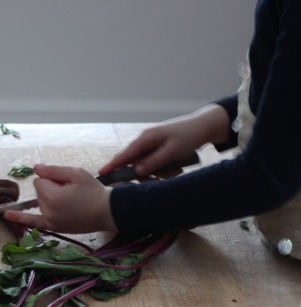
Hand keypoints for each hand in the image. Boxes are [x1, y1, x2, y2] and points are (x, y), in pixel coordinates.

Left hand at [4, 164, 116, 233]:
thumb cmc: (93, 191)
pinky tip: (6, 215)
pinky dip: (19, 218)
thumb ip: (53, 170)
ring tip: (71, 202)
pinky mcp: (53, 226)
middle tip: (72, 193)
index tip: (67, 184)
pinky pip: (32, 222)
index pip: (39, 179)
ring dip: (50, 199)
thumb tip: (34, 168)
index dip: (53, 179)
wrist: (106, 212)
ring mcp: (49, 220)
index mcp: (52, 196)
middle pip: (39, 191)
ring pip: (40, 202)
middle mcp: (47, 209)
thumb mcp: (76, 173)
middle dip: (52, 188)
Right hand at [99, 104, 229, 176]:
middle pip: (133, 163)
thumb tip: (137, 171)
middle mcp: (145, 141)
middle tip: (158, 179)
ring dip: (158, 172)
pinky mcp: (158, 150)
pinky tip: (175, 168)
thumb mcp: (172, 151)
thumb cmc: (188, 136)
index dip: (113, 165)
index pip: (125, 154)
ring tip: (175, 170)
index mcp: (146, 138)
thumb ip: (154, 161)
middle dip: (144, 174)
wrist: (204, 127)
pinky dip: (163, 169)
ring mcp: (151, 146)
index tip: (102, 173)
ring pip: (145, 166)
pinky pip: (154, 164)